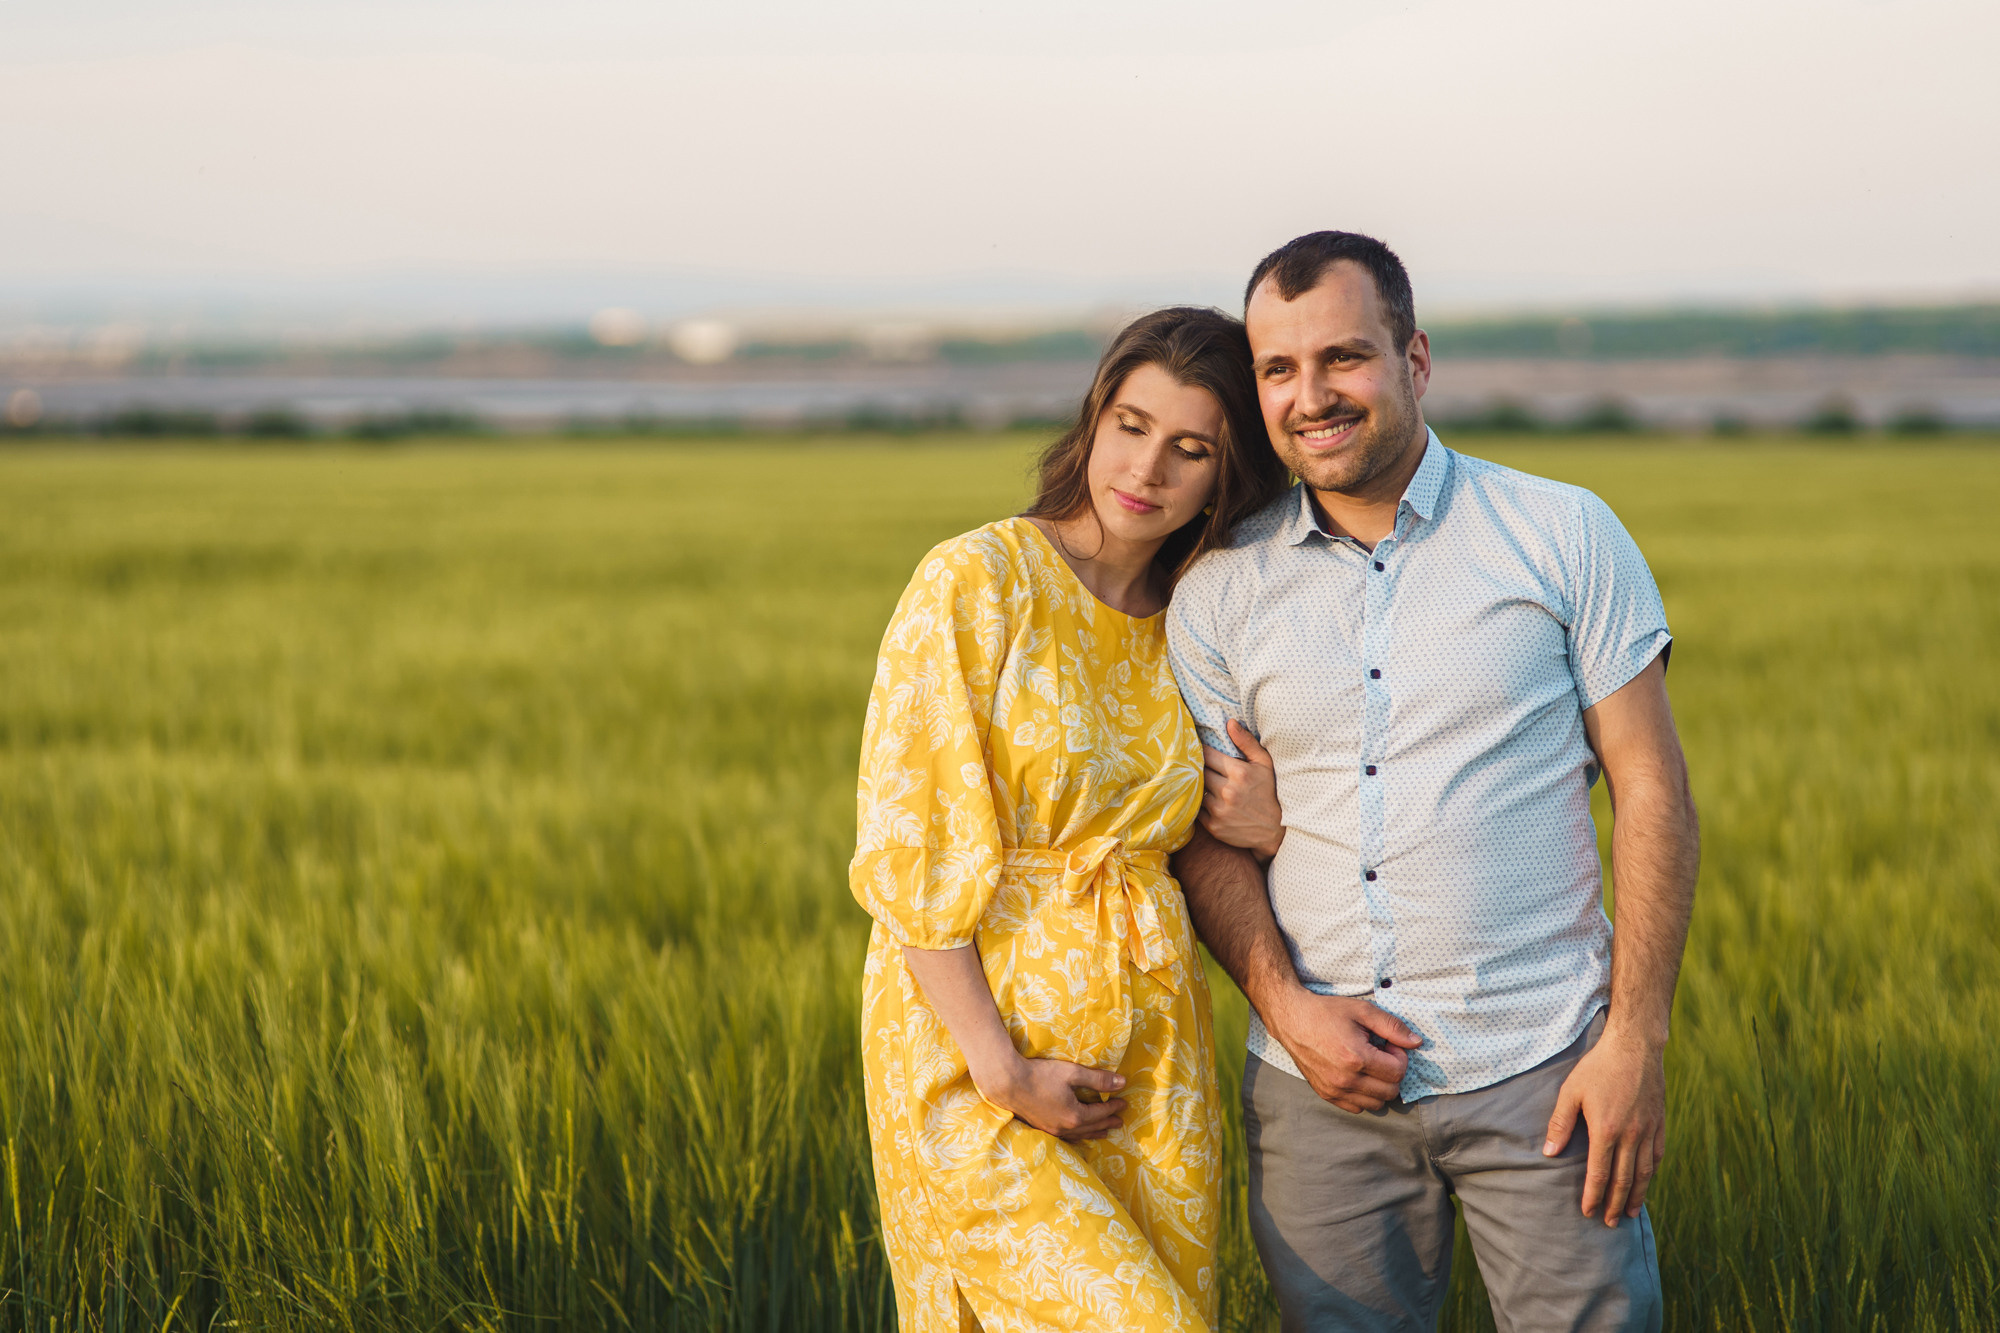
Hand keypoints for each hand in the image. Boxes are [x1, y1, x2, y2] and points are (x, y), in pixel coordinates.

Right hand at [973, 1054, 1128, 1141]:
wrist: (1008, 1083)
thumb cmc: (1040, 1075)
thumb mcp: (1072, 1073)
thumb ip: (1098, 1079)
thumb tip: (1122, 1083)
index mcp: (1075, 1115)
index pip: (1100, 1113)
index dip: (1114, 1107)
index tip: (1124, 1102)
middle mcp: (1065, 1127)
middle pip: (1092, 1127)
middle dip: (1107, 1123)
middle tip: (1119, 1121)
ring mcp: (1052, 1130)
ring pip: (1079, 1135)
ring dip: (1094, 1132)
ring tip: (1103, 1132)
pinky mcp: (1041, 1128)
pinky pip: (1066, 1137)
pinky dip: (1077, 1136)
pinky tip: (1076, 1134)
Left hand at [1201, 719, 1284, 861]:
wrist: (1275, 831)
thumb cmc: (1270, 792)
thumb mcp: (1264, 764)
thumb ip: (1246, 742)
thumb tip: (1229, 722)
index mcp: (1239, 773)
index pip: (1207, 754)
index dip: (1203, 751)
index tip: (1200, 749)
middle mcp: (1227, 791)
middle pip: (1200, 772)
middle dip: (1200, 768)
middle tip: (1200, 765)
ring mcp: (1219, 810)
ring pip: (1197, 790)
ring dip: (1200, 786)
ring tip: (1205, 783)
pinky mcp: (1214, 826)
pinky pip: (1197, 809)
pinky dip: (1200, 804)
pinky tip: (1209, 800)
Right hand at [1265, 988, 1421, 1112]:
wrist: (1292, 1019)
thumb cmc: (1327, 1012)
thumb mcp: (1362, 1011)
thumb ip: (1392, 1027)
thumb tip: (1417, 1042)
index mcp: (1356, 1057)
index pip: (1398, 1073)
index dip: (1400, 1057)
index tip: (1388, 1045)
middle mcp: (1345, 1079)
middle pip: (1390, 1092)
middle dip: (1392, 1073)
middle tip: (1380, 1054)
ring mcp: (1334, 1089)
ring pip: (1376, 1104)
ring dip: (1379, 1086)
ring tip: (1368, 1065)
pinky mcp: (1326, 1094)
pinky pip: (1357, 1108)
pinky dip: (1363, 1096)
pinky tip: (1357, 1075)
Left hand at [1543, 1027, 1667, 1225]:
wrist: (1635, 1046)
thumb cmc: (1598, 1067)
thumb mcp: (1571, 1091)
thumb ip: (1560, 1123)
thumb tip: (1549, 1152)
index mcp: (1606, 1130)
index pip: (1599, 1173)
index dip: (1593, 1196)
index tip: (1587, 1212)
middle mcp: (1631, 1135)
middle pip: (1623, 1179)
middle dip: (1614, 1204)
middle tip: (1608, 1223)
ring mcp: (1648, 1130)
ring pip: (1644, 1172)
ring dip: (1636, 1195)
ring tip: (1628, 1213)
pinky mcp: (1660, 1123)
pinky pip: (1657, 1155)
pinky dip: (1651, 1174)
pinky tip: (1646, 1182)